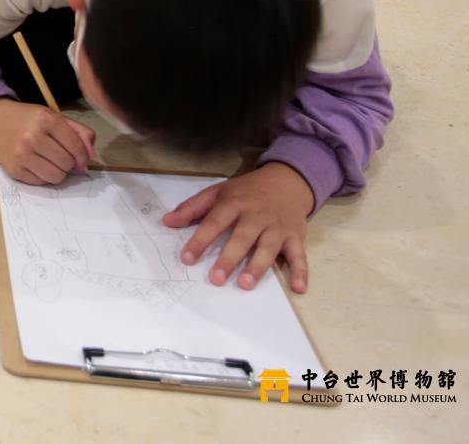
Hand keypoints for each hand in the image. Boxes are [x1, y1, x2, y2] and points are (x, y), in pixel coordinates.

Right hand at [0, 98, 95, 184]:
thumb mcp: (54, 117)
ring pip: (56, 177)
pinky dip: (43, 176)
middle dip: (68, 163)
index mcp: (46, 119)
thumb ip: (79, 133)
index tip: (82, 160)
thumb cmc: (30, 120)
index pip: (75, 147)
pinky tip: (37, 164)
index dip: (83, 157)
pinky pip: (41, 182)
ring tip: (51, 162)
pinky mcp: (14, 170)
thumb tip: (90, 156)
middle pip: (67, 164)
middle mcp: (32, 137)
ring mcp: (21, 155)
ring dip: (58, 172)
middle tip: (60, 156)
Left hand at [165, 162, 313, 292]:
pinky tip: (298, 288)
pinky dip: (301, 271)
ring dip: (258, 266)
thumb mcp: (218, 192)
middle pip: (242, 238)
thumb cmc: (246, 191)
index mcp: (234, 203)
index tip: (187, 258)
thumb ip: (192, 207)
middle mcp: (256, 216)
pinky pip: (299, 255)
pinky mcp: (295, 236)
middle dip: (229, 258)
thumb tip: (167, 221)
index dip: (200, 240)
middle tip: (216, 279)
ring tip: (245, 284)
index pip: (214, 222)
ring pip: (268, 248)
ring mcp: (277, 227)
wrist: (286, 181)